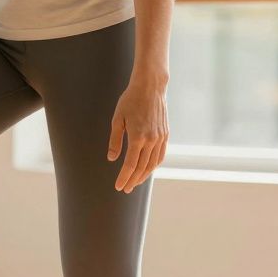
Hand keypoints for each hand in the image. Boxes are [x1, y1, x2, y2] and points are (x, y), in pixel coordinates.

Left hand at [108, 77, 168, 192]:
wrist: (150, 87)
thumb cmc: (130, 100)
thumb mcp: (117, 119)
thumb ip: (115, 140)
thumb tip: (112, 158)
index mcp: (137, 137)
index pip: (130, 164)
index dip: (124, 177)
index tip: (119, 187)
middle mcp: (151, 140)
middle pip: (142, 167)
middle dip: (133, 180)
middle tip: (126, 189)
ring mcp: (160, 137)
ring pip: (153, 163)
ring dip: (144, 175)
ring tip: (135, 182)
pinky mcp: (165, 134)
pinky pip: (160, 155)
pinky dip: (154, 165)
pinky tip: (148, 169)